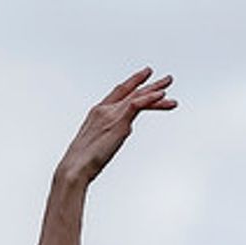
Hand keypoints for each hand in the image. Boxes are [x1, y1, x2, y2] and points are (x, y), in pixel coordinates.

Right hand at [58, 68, 175, 184]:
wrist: (76, 167)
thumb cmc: (83, 161)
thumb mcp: (100, 141)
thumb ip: (115, 131)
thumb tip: (127, 128)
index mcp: (98, 111)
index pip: (119, 92)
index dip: (133, 83)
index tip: (145, 77)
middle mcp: (106, 109)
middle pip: (132, 92)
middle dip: (150, 85)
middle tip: (166, 79)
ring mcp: (112, 114)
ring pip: (138, 97)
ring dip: (155, 90)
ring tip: (169, 82)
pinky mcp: (119, 122)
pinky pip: (137, 105)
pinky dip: (150, 99)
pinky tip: (162, 96)